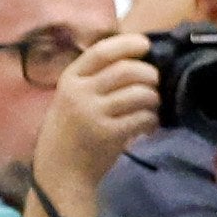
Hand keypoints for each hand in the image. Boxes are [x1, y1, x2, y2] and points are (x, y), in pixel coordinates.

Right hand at [30, 31, 162, 216]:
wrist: (60, 171)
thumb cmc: (71, 132)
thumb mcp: (73, 98)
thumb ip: (96, 80)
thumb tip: (135, 61)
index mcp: (70, 79)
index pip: (101, 51)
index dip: (127, 44)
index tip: (145, 44)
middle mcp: (80, 92)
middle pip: (127, 70)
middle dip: (149, 74)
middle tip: (156, 82)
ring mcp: (94, 113)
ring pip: (139, 94)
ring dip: (154, 98)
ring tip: (153, 105)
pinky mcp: (109, 134)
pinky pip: (143, 118)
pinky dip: (152, 119)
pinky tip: (149, 124)